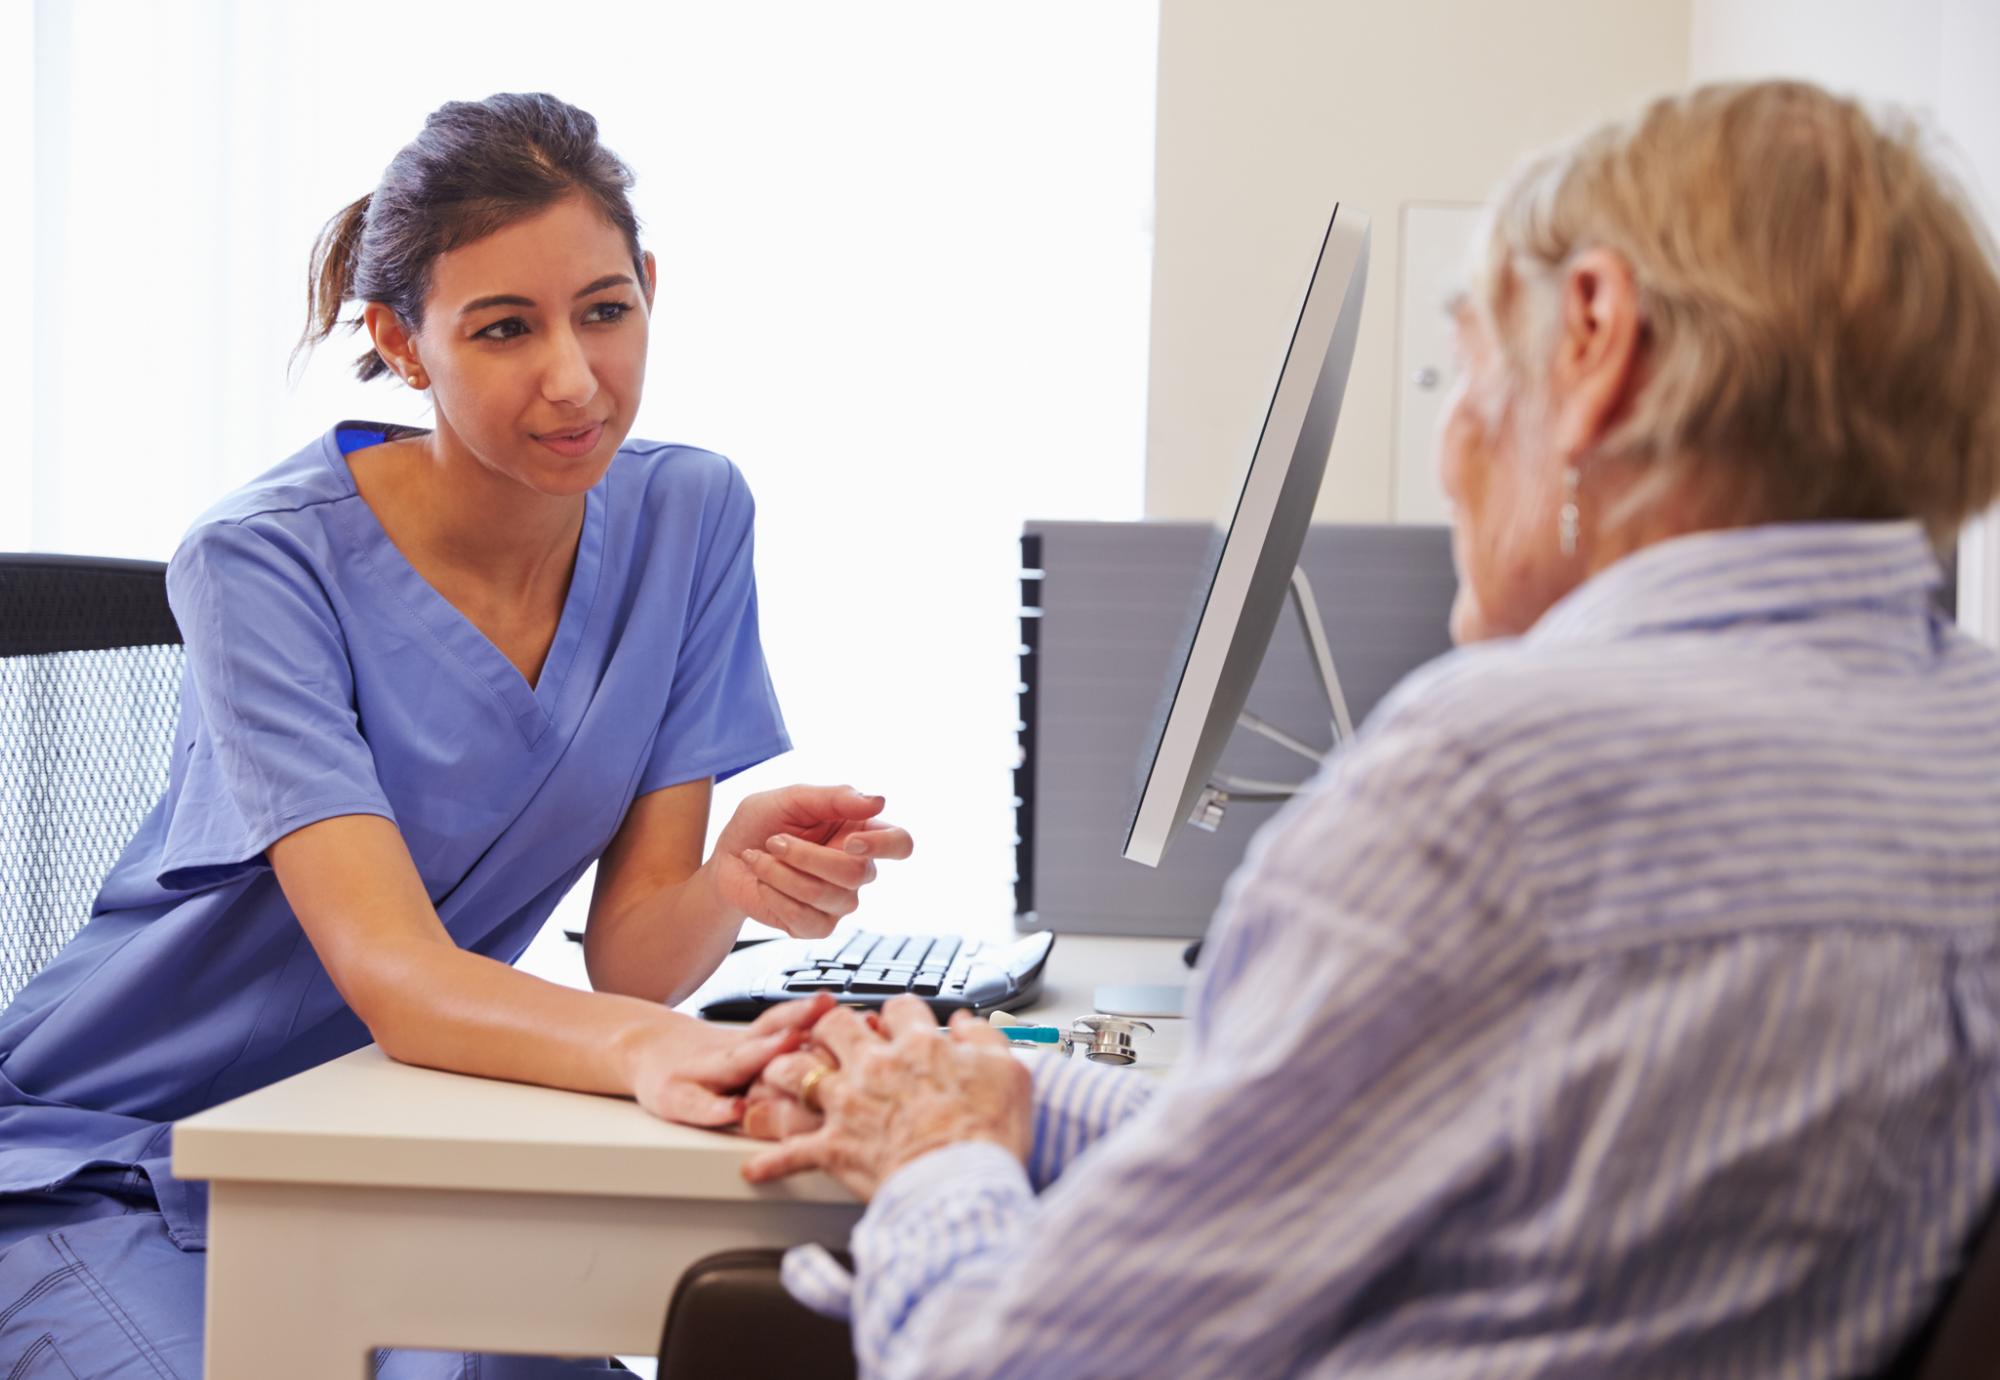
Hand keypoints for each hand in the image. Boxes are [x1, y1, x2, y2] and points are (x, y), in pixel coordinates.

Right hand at [627, 995, 833, 1125]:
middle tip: (829, 1016)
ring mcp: (701, 1073)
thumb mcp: (745, 1045)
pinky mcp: (675, 1098)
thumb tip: (849, 1036)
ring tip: (789, 1041)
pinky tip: (735, 1110)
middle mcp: (729, 1053)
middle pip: (765, 1034)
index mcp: (749, 1042)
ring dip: (764, 1051)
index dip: (813, 1013)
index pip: (782, 1021)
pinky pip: (697, 1105)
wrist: (641, 1049)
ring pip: (736, 1061)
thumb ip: (785, 1041)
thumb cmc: (705, 1058)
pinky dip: (716, 1108)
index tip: (847, 1010)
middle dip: (797, 1023)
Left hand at [710, 785, 914, 937]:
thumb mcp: (791, 798)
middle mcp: (857, 869)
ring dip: (782, 873)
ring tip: (761, 858)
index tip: (850, 841)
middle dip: (807, 856)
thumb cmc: (761, 823)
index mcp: (861, 832)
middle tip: (775, 841)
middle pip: (858, 873)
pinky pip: (805, 919)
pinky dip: (775, 897)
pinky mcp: (816, 925)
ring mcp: (839, 901)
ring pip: (827, 895)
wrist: (727, 858)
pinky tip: (764, 883)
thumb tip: (879, 801)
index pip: (900, 843)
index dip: (883, 845)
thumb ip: (834, 797)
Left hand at [740, 996, 1032, 1198]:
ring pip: (797, 1072)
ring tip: (777, 1075)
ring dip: (784, 1072)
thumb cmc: (988, 1135)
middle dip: (830, 1026)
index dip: (898, 1012)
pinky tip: (755, 1167)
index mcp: (918, 1047)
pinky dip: (771, 1161)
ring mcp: (850, 1106)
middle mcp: (876, 1067)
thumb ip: (986, 1040)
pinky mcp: (835, 1148)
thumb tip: (968, 1023)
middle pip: (836, 1026)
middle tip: (830, 1036)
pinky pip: (791, 1152)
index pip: (900, 1008)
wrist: (962, 1188)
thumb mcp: (1010, 1073)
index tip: (900, 1022)